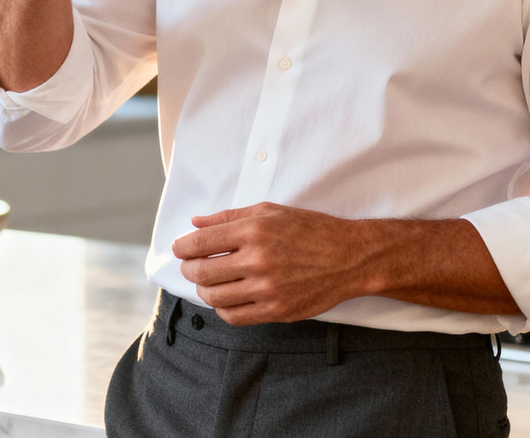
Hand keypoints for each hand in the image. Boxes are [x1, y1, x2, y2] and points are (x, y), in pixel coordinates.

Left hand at [173, 202, 368, 324]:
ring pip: (215, 296)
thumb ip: (228, 217)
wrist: (349, 257)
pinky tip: (225, 299)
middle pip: (202, 272)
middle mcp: (258, 260)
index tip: (180, 249)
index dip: (182, 247)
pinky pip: (235, 316)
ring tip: (207, 282)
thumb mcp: (269, 211)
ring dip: (202, 290)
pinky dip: (222, 309)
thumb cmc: (309, 230)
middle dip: (188, 269)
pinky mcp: (277, 311)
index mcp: (254, 230)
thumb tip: (195, 223)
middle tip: (189, 266)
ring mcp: (268, 289)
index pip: (200, 242)